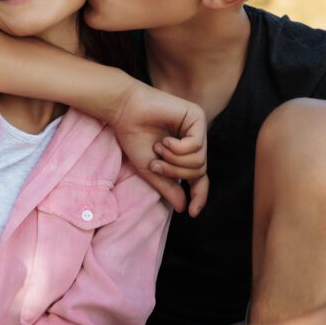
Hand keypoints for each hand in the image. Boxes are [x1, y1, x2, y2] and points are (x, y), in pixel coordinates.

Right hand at [110, 80, 208, 215]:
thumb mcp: (150, 170)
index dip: (199, 196)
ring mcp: (197, 128)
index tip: (191, 213)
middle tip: (156, 165)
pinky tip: (165, 140)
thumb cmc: (134, 137)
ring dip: (175, 161)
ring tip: (158, 149)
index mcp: (185, 154)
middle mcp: (195, 140)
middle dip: (176, 173)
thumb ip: (168, 187)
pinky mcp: (197, 117)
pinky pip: (196, 145)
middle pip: (199, 171)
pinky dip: (178, 149)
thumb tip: (183, 207)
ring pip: (199, 161)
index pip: (200, 179)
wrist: (125, 112)